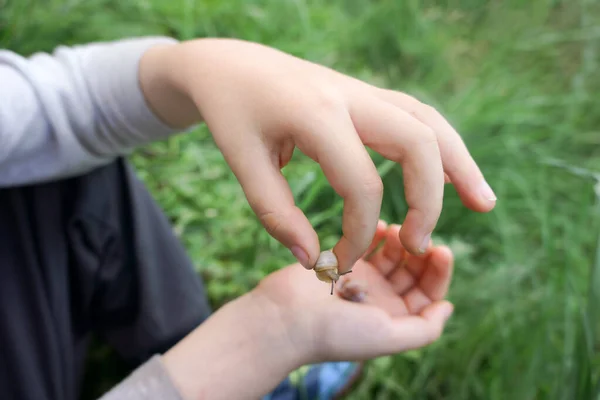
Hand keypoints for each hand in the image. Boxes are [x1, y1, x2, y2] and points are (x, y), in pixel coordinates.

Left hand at [140, 38, 495, 271]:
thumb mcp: (242, 163)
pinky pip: (417, 118)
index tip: (340, 261)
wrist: (232, 64)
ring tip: (483, 203)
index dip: (358, 233)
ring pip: (429, 123)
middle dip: (429, 200)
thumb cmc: (232, 114)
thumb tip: (314, 258)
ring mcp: (364, 91)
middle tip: (421, 245)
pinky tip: (453, 173)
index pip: (361, 184)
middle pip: (418, 143)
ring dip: (459, 164)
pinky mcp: (367, 96)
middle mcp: (351, 96)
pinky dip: (442, 147)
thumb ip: (275, 214)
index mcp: (317, 114)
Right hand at [253, 220, 453, 362]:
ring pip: (392, 256)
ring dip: (400, 241)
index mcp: (394, 320)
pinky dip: (376, 233)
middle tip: (419, 235)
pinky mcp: (342, 262)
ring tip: (395, 230)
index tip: (441, 250)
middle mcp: (380, 300)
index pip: (428, 293)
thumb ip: (424, 328)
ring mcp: (361, 280)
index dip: (439, 272)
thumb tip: (448, 307)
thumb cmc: (334, 331)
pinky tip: (380, 226)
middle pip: (413, 272)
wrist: (284, 319)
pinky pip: (366, 244)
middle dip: (420, 253)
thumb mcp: (387, 337)